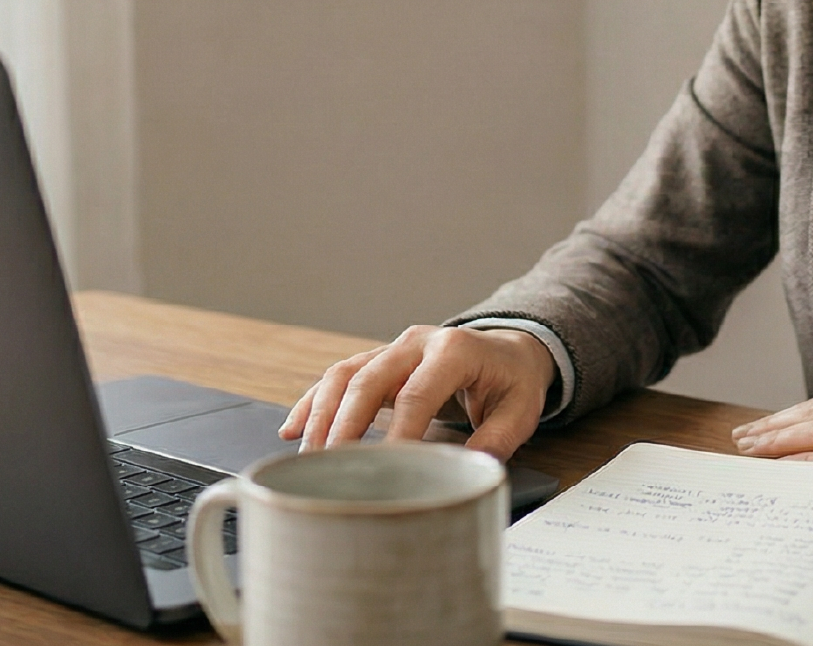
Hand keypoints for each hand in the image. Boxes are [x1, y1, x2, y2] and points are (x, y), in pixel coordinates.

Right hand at [281, 325, 557, 460]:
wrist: (507, 350)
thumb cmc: (512, 382)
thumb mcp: (520, 410)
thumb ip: (497, 439)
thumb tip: (468, 471)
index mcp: (455, 350)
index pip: (417, 393)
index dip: (397, 433)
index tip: (383, 469)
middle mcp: (417, 342)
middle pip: (368, 379)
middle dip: (345, 424)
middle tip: (330, 467)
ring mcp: (393, 348)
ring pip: (344, 374)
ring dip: (322, 415)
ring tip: (308, 459)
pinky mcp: (378, 360)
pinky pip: (338, 377)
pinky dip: (313, 403)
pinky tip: (292, 431)